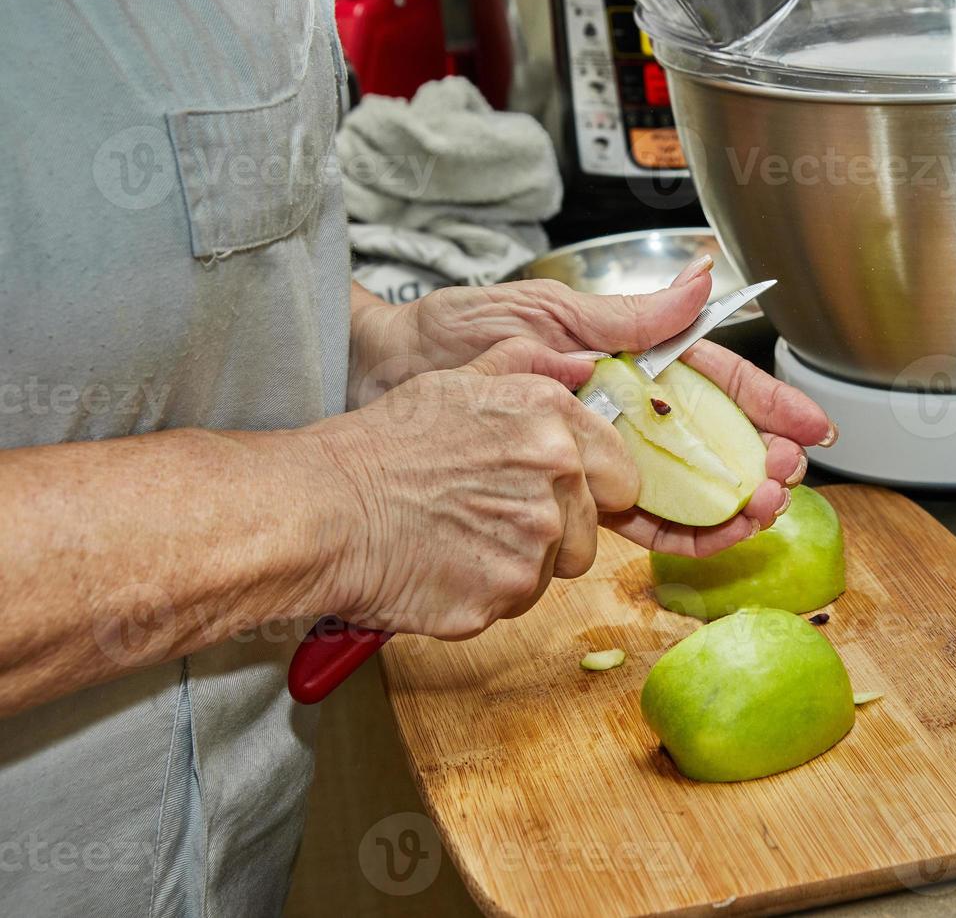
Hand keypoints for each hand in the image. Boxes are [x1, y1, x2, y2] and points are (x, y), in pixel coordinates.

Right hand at [314, 339, 638, 638]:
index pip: (622, 474)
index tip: (562, 495)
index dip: (595, 490)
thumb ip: (529, 368)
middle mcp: (555, 477)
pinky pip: (515, 603)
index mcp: (552, 420)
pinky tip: (444, 565)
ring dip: (520, 563)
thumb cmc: (385, 444)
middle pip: (592, 531)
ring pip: (555, 570)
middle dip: (557, 532)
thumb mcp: (460, 382)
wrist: (324, 507)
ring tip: (461, 538)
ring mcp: (534, 540)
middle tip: (492, 518)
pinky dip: (484, 593)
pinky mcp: (505, 593)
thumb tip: (581, 362)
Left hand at [350, 262, 835, 555]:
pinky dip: (679, 530)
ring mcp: (601, 453)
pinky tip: (712, 534)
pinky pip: (638, 517)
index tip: (811, 424)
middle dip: (756, 459)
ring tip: (762, 508)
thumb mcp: (546, 312)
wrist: (380, 378)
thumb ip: (626, 316)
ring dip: (727, 500)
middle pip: (709, 439)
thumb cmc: (454, 332)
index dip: (766, 402)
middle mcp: (621, 408)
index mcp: (624, 357)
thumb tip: (698, 282)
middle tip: (787, 477)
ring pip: (683, 484)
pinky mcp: (575, 491)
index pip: (712, 380)